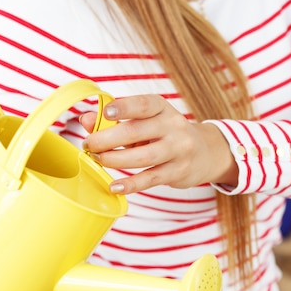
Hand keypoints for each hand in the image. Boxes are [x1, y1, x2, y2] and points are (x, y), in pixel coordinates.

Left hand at [80, 94, 236, 193]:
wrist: (204, 153)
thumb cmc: (165, 134)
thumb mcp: (144, 122)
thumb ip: (114, 120)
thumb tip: (86, 120)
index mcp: (162, 108)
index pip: (144, 104)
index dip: (125, 107)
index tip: (108, 112)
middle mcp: (173, 126)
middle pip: (137, 132)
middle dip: (108, 139)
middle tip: (89, 144)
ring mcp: (178, 150)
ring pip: (142, 157)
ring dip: (115, 160)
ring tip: (99, 160)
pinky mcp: (178, 172)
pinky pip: (150, 179)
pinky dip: (130, 184)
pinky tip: (115, 186)